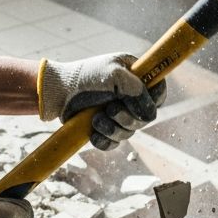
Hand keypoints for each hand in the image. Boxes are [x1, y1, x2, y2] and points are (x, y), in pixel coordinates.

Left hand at [38, 52, 166, 150]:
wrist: (58, 92)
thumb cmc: (86, 77)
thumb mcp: (113, 75)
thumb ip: (136, 90)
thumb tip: (150, 114)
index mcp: (137, 78)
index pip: (159, 92)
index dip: (155, 100)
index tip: (142, 102)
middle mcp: (130, 97)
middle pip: (145, 118)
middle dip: (128, 117)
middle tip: (110, 109)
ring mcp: (119, 114)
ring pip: (130, 132)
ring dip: (113, 128)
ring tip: (96, 119)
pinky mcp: (106, 129)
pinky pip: (114, 143)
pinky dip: (104, 140)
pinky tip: (93, 132)